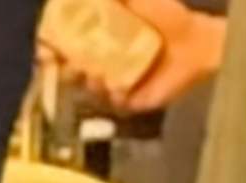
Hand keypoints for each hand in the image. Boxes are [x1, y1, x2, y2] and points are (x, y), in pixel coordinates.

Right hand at [52, 0, 225, 113]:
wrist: (199, 43)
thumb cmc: (170, 18)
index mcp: (101, 37)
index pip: (67, 44)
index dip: (53, 47)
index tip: (46, 46)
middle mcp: (105, 61)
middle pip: (71, 69)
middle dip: (65, 67)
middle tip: (67, 61)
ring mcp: (116, 82)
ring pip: (88, 87)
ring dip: (87, 80)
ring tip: (93, 72)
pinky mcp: (130, 100)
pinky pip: (112, 101)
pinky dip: (111, 94)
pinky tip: (114, 85)